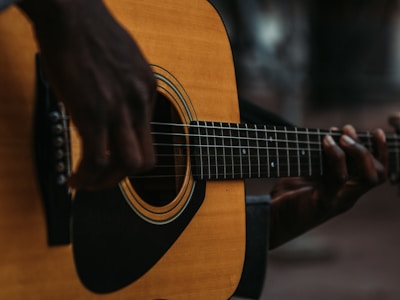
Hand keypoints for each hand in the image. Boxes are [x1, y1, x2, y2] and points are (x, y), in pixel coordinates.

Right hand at [19, 0, 156, 189]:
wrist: (72, 12)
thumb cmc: (91, 30)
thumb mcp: (122, 59)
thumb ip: (123, 84)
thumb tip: (111, 99)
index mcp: (147, 91)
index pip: (149, 138)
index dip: (130, 155)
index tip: (112, 160)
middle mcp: (139, 104)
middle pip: (145, 160)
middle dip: (123, 177)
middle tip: (103, 179)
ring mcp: (118, 110)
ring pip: (125, 166)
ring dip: (105, 182)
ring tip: (86, 183)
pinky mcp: (93, 113)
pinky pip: (96, 159)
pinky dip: (86, 177)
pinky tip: (74, 179)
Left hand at [269, 125, 386, 247]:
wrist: (269, 219)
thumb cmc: (284, 196)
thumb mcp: (307, 174)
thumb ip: (321, 160)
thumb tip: (329, 135)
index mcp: (345, 190)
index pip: (375, 172)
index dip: (380, 152)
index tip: (373, 132)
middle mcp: (346, 196)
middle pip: (378, 174)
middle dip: (370, 148)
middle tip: (348, 130)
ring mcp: (337, 201)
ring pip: (367, 177)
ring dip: (358, 151)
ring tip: (342, 136)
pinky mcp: (322, 203)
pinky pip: (339, 178)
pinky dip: (336, 156)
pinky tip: (325, 142)